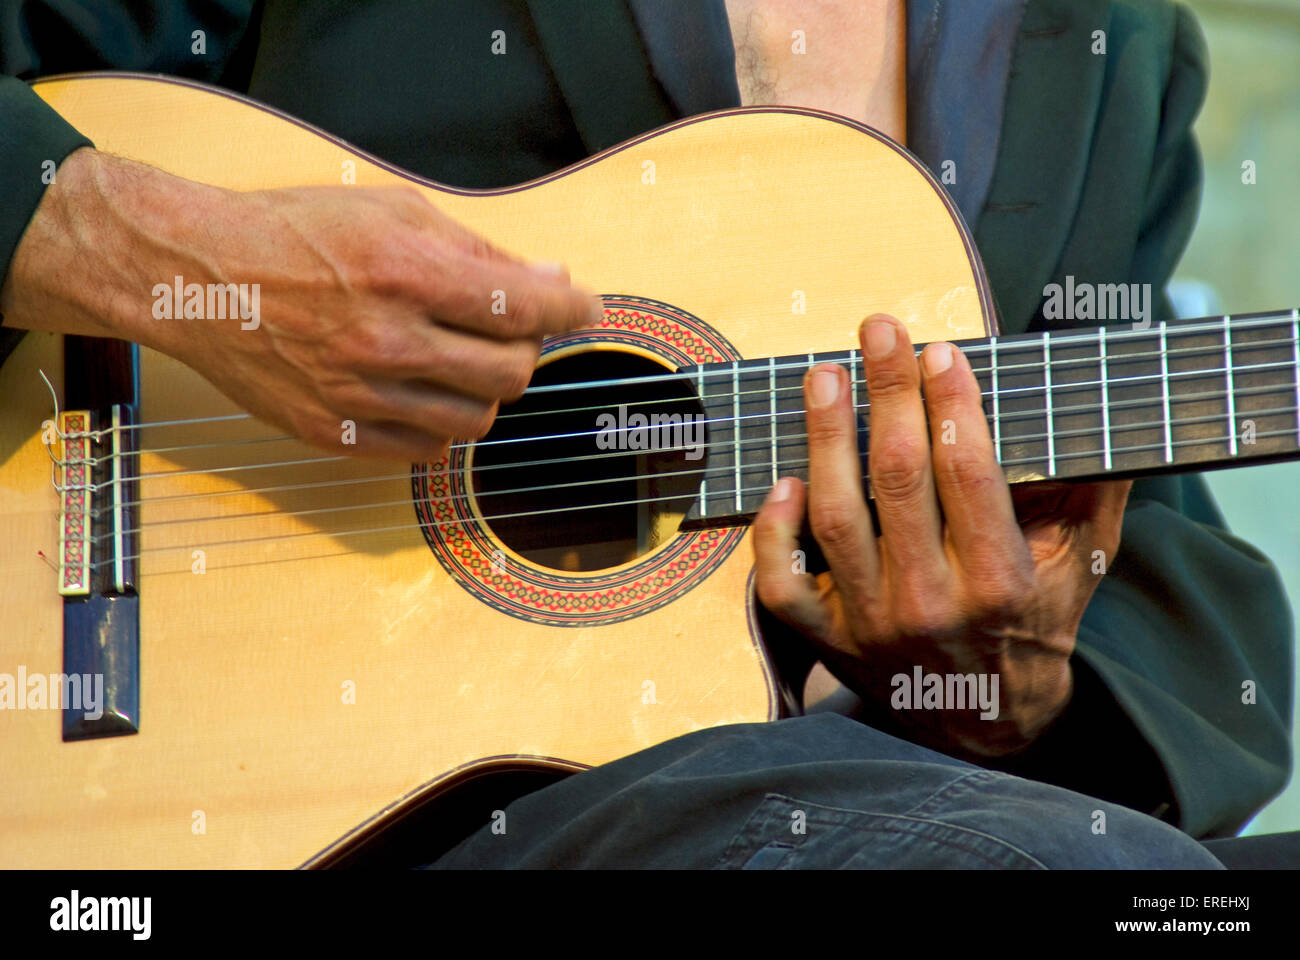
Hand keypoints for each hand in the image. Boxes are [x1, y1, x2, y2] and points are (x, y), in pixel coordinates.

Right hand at [0, 148, 601, 459]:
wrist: (196, 277)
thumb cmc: (295, 233)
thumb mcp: (390, 210)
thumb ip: (477, 249)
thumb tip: (550, 278)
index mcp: (405, 271)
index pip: (525, 305)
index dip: (571, 307)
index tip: (584, 306)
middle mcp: (386, 339)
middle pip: (510, 371)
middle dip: (525, 348)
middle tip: (508, 330)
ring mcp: (358, 394)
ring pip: (475, 420)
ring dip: (485, 389)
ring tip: (460, 359)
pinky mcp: (334, 433)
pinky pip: (425, 451)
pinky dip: (440, 423)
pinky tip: (423, 390)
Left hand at [753, 314, 1131, 757]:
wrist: (985, 719)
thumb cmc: (1033, 620)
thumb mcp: (1081, 562)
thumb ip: (1091, 489)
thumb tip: (1098, 402)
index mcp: (1000, 582)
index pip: (970, 474)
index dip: (953, 405)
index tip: (939, 351)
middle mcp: (931, 602)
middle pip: (899, 481)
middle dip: (888, 395)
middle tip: (879, 330)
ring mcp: (872, 622)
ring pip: (838, 518)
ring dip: (825, 440)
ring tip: (825, 376)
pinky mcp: (827, 638)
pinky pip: (783, 585)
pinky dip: (775, 533)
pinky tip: (784, 479)